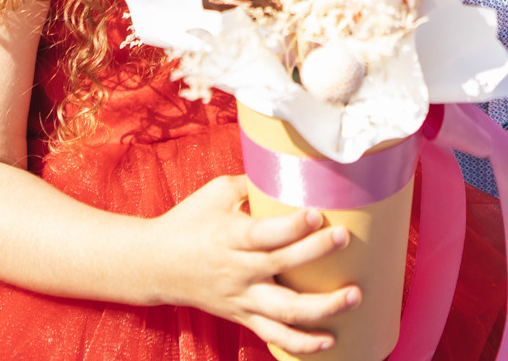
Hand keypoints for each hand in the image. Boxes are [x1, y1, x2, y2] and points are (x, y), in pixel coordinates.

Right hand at [152, 175, 359, 351]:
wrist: (154, 265)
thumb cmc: (188, 221)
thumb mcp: (216, 192)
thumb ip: (254, 181)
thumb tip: (293, 164)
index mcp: (229, 236)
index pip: (263, 234)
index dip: (291, 226)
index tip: (317, 214)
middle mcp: (237, 271)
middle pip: (280, 268)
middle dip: (315, 254)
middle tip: (344, 238)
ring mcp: (241, 298)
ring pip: (284, 312)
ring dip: (321, 308)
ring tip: (353, 296)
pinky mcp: (242, 316)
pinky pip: (274, 335)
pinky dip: (302, 344)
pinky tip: (330, 342)